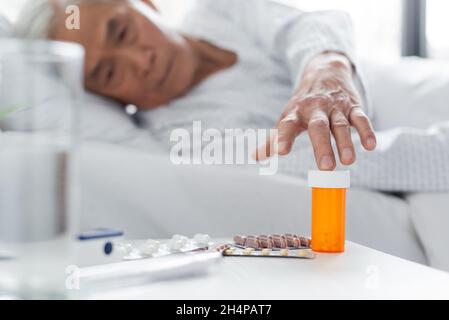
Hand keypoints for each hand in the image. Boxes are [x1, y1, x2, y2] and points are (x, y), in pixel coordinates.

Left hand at [255, 52, 375, 169]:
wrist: (324, 71)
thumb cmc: (303, 103)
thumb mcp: (287, 117)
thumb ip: (275, 138)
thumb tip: (256, 157)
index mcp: (295, 113)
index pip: (286, 126)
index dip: (282, 138)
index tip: (280, 152)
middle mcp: (314, 109)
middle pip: (318, 128)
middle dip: (322, 147)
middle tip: (326, 167)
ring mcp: (334, 107)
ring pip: (340, 125)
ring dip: (345, 142)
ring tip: (348, 161)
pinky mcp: (352, 106)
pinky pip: (361, 118)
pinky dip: (366, 131)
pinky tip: (371, 145)